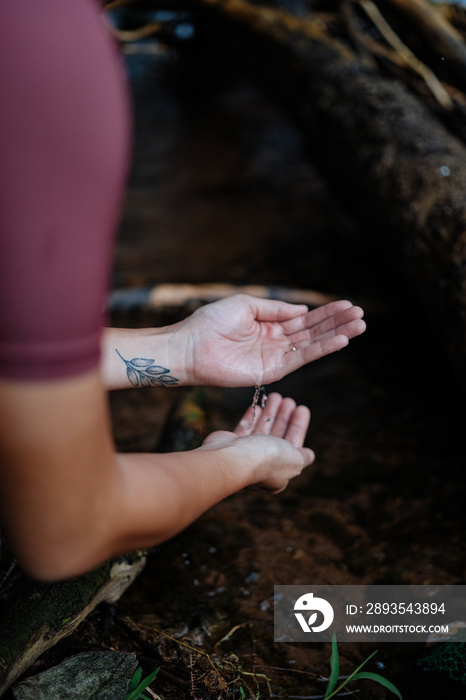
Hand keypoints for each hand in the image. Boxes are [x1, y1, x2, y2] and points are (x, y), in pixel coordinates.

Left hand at [174, 294, 365, 386]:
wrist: (190, 346)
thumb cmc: (211, 322)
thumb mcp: (247, 305)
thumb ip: (276, 309)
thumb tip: (303, 310)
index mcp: (268, 325)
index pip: (303, 319)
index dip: (325, 312)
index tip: (347, 304)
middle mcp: (275, 342)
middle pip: (312, 332)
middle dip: (337, 323)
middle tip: (361, 315)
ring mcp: (274, 357)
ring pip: (312, 345)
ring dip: (336, 336)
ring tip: (359, 326)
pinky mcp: (271, 371)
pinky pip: (301, 359)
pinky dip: (321, 349)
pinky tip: (339, 340)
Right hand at [199, 392, 314, 492]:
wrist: (231, 459)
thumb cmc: (265, 459)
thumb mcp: (294, 459)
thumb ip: (303, 456)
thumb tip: (309, 455)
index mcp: (280, 472)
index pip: (294, 445)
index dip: (298, 426)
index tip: (302, 408)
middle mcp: (263, 465)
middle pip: (278, 436)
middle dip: (284, 417)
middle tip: (287, 400)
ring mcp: (246, 455)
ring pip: (262, 430)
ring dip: (270, 413)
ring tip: (275, 396)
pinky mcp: (232, 445)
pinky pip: (245, 429)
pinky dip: (253, 417)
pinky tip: (258, 405)